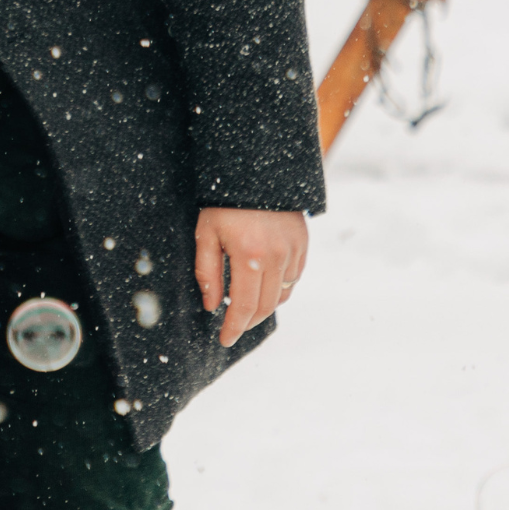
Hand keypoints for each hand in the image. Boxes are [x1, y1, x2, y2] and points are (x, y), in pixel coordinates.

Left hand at [194, 206, 308, 346]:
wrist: (253, 170)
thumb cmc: (223, 202)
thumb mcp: (206, 233)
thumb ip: (208, 272)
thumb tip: (212, 306)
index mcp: (250, 255)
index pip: (244, 307)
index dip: (234, 328)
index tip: (225, 339)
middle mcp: (276, 257)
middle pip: (266, 307)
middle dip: (248, 322)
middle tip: (233, 326)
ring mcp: (293, 251)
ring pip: (282, 295)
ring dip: (264, 306)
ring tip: (246, 306)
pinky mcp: (302, 244)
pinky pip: (293, 278)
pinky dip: (279, 289)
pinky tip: (263, 286)